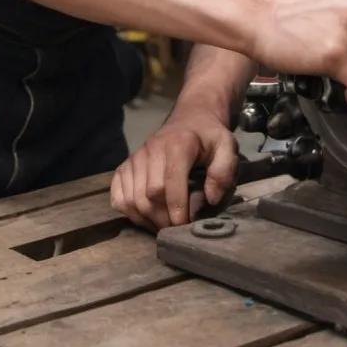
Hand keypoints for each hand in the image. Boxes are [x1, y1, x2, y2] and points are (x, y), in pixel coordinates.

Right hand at [110, 106, 236, 230]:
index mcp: (178, 144)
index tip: (185, 225)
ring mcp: (135, 157)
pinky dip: (130, 213)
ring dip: (148, 219)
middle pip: (150, 194)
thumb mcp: (227, 147)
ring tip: (165, 225)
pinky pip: (119, 197)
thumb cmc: (209, 138)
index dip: (177, 208)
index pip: (170, 181)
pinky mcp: (125, 166)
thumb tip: (210, 199)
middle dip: (165, 218)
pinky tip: (147, 216)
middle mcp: (152, 148)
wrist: (190, 119)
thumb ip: (224, 171)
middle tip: (178, 227)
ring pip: (133, 199)